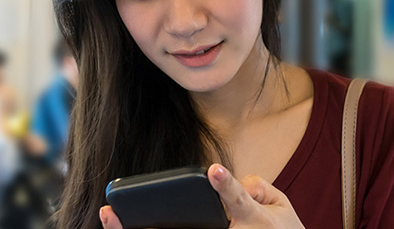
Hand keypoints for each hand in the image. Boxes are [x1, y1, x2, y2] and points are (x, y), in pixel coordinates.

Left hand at [99, 163, 304, 228]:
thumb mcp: (282, 207)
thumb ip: (259, 189)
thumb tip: (233, 180)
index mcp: (253, 222)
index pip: (237, 199)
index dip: (225, 185)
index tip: (213, 170)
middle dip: (155, 221)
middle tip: (116, 212)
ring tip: (111, 218)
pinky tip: (127, 225)